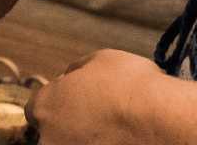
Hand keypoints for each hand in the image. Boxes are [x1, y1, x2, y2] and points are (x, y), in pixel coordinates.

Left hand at [26, 50, 162, 144]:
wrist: (160, 123)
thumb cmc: (130, 86)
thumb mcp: (100, 59)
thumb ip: (76, 70)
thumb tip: (70, 76)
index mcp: (46, 105)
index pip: (36, 108)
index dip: (57, 103)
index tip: (75, 102)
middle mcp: (48, 138)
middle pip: (51, 134)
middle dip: (68, 127)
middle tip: (98, 120)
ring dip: (84, 141)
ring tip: (113, 135)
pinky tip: (120, 141)